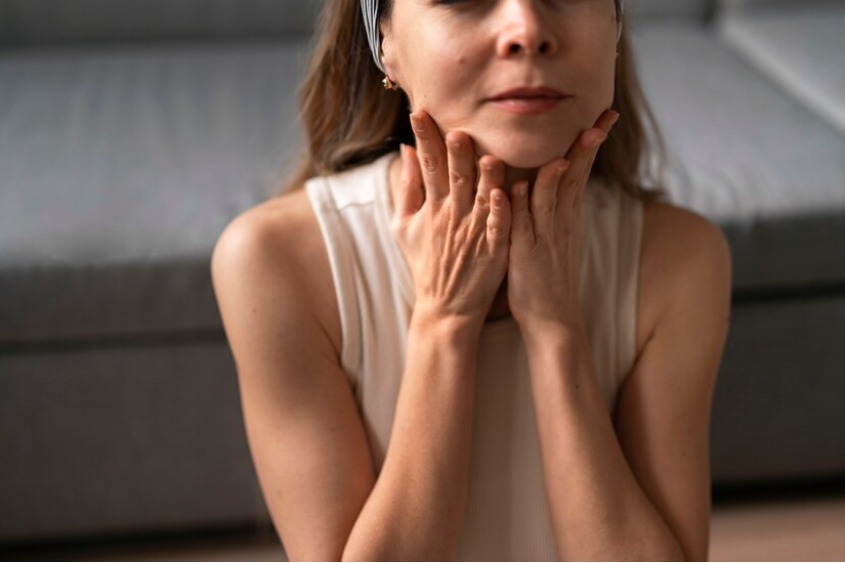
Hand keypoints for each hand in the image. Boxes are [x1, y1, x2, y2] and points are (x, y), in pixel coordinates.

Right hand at [391, 110, 511, 324]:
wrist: (445, 306)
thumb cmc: (426, 261)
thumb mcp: (404, 225)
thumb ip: (408, 188)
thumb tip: (406, 151)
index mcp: (432, 207)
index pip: (427, 166)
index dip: (424, 139)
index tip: (419, 112)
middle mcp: (453, 216)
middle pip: (454, 178)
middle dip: (454, 154)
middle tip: (457, 129)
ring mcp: (474, 232)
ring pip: (481, 199)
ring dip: (485, 178)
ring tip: (490, 156)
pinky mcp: (494, 249)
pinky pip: (498, 227)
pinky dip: (501, 212)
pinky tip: (505, 194)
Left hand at [506, 109, 620, 334]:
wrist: (551, 318)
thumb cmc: (545, 275)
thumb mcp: (551, 234)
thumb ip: (549, 205)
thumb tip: (550, 176)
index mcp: (566, 216)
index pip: (580, 170)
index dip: (591, 143)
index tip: (604, 114)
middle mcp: (560, 222)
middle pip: (575, 176)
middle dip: (588, 145)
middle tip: (603, 116)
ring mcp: (546, 236)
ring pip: (553, 196)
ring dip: (558, 168)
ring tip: (572, 141)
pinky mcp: (527, 253)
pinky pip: (524, 225)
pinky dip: (523, 205)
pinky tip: (521, 186)